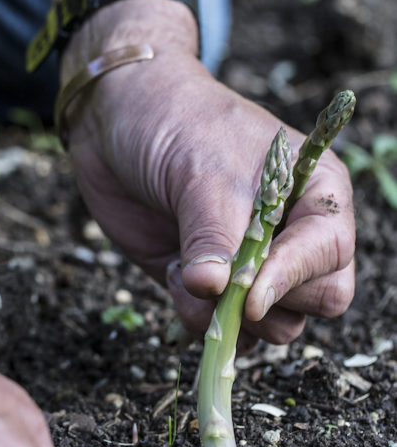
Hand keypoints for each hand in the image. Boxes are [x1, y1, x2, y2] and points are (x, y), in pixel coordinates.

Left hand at [64, 33, 354, 349]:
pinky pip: (225, 328)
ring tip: (185, 271)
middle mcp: (293, 233)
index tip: (250, 295)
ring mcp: (252, 263)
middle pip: (317, 299)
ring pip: (273, 324)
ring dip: (228, 316)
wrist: (116, 117)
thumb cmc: (173, 123)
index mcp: (313, 192)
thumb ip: (212, 235)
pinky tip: (174, 279)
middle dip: (269, 304)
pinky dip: (200, 320)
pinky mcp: (211, 284)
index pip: (330, 255)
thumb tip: (213, 291)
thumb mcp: (200, 173)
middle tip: (221, 285)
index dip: (293, 278)